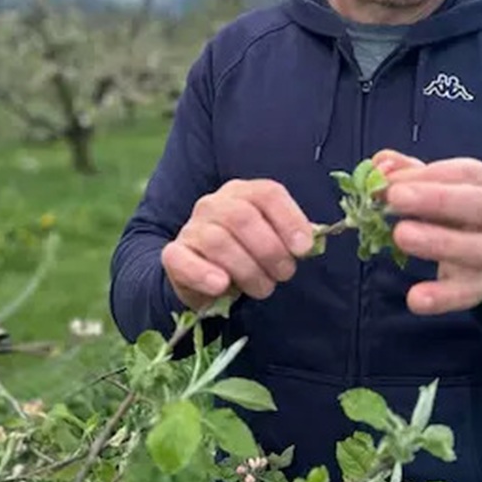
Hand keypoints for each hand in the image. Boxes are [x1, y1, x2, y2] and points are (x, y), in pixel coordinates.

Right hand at [162, 179, 313, 310]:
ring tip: (263, 288)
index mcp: (243, 193)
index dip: (289, 220)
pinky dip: (203, 273)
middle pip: (242, 217)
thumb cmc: (247, 255)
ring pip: (218, 241)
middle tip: (284, 274)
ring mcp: (192, 228)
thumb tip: (308, 243)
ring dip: (247, 270)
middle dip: (270, 250)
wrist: (204, 277)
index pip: (267, 194)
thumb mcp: (272, 242)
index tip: (303, 249)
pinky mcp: (174, 254)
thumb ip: (289, 237)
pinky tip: (221, 285)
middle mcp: (214, 204)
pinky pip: (183, 260)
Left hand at [374, 149, 481, 314]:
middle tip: (394, 199)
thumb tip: (379, 164)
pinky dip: (442, 297)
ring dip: (438, 243)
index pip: (462, 173)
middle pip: (477, 205)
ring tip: (400, 236)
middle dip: (435, 200)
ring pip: (476, 249)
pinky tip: (415, 299)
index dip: (423, 176)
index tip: (387, 182)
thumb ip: (408, 173)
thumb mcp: (440, 186)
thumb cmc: (460, 210)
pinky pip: (467, 292)